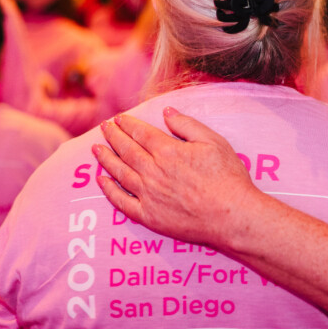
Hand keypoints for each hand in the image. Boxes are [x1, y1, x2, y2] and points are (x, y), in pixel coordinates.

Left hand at [94, 108, 256, 248]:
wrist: (231, 215)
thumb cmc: (228, 177)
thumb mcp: (214, 142)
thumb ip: (187, 125)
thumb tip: (166, 112)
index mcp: (168, 151)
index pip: (140, 133)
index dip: (128, 124)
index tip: (119, 118)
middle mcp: (153, 171)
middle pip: (126, 150)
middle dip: (113, 136)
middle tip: (103, 128)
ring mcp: (148, 195)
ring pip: (119, 173)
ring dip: (106, 159)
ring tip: (96, 150)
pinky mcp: (149, 216)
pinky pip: (122, 202)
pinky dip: (109, 191)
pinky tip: (102, 182)